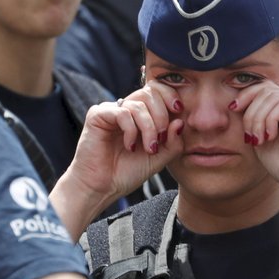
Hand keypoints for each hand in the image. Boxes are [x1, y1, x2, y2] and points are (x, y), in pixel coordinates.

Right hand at [54, 83, 184, 229]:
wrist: (102, 188)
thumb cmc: (127, 173)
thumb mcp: (159, 158)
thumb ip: (173, 142)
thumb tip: (180, 121)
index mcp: (140, 114)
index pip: (158, 90)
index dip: (171, 96)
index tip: (179, 112)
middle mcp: (125, 108)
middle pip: (150, 93)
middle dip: (162, 116)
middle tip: (160, 140)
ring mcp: (111, 110)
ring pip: (138, 105)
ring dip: (149, 128)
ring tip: (149, 148)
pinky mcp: (97, 115)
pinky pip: (122, 113)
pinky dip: (131, 130)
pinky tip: (129, 146)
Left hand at [232, 82, 278, 206]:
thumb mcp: (260, 139)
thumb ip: (252, 119)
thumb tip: (236, 103)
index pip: (264, 89)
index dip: (246, 95)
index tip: (233, 108)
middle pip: (265, 89)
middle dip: (251, 111)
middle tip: (250, 135)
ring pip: (271, 95)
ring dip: (258, 118)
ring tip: (259, 139)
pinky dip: (271, 119)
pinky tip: (271, 136)